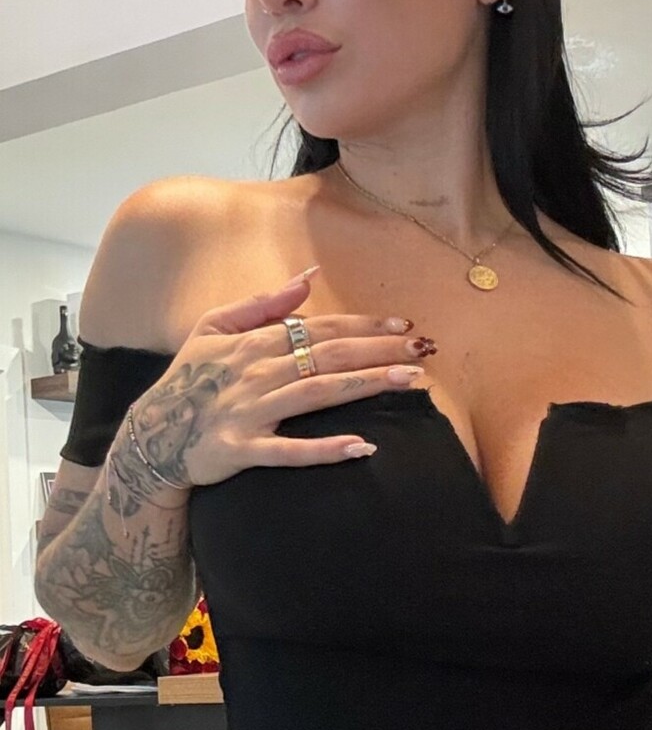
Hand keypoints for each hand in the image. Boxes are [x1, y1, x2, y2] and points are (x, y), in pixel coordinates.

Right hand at [127, 270, 433, 489]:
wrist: (150, 436)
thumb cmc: (189, 380)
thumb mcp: (213, 328)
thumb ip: (262, 304)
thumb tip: (308, 278)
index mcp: (253, 343)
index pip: (319, 329)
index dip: (363, 326)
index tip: (403, 326)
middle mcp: (255, 373)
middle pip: (327, 356)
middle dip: (379, 351)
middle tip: (423, 350)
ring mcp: (249, 412)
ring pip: (317, 393)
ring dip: (365, 385)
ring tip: (409, 382)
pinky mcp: (241, 450)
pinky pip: (288, 451)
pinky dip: (325, 450)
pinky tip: (362, 446)